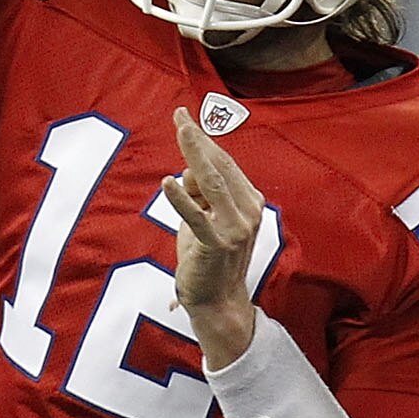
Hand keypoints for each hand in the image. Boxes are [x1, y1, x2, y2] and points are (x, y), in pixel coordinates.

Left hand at [164, 109, 263, 366]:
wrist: (217, 302)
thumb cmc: (208, 259)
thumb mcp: (204, 220)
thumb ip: (200, 195)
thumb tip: (186, 172)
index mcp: (250, 203)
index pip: (225, 165)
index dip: (205, 142)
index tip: (186, 120)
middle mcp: (249, 213)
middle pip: (220, 167)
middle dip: (199, 139)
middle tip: (180, 115)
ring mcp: (236, 229)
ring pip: (212, 183)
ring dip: (195, 154)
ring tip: (181, 131)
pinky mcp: (217, 245)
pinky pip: (197, 217)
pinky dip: (182, 200)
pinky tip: (168, 184)